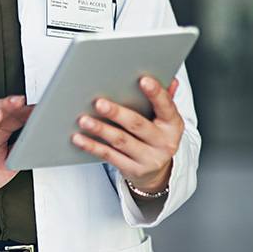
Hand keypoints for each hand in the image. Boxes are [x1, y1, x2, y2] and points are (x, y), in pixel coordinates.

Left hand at [72, 76, 183, 194]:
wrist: (158, 172)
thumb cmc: (156, 135)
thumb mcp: (164, 118)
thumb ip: (164, 99)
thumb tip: (171, 80)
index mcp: (173, 125)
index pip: (166, 107)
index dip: (156, 93)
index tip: (143, 80)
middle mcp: (164, 143)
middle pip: (138, 125)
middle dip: (117, 113)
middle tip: (99, 103)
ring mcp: (149, 159)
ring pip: (121, 141)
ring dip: (100, 130)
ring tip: (84, 120)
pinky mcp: (133, 170)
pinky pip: (109, 157)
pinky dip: (92, 146)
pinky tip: (79, 138)